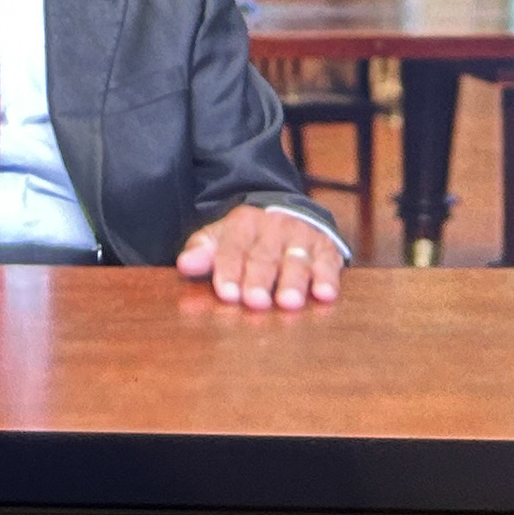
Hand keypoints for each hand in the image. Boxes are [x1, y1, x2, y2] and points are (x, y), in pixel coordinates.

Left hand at [176, 202, 341, 311]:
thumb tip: (185, 264)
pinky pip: (328, 264)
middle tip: (255, 302)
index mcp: (243, 224)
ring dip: (293, 282)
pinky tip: (325, 294)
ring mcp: (302, 237)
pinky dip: (328, 279)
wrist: (287, 212)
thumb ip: (203, 251)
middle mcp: (274, 228)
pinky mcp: (326, 248)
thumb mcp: (221, 237)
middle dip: (259, 279)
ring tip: (288, 302)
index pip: (233, 248)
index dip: (229, 271)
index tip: (227, 293)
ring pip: (297, 261)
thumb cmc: (247, 237)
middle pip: (264, 257)